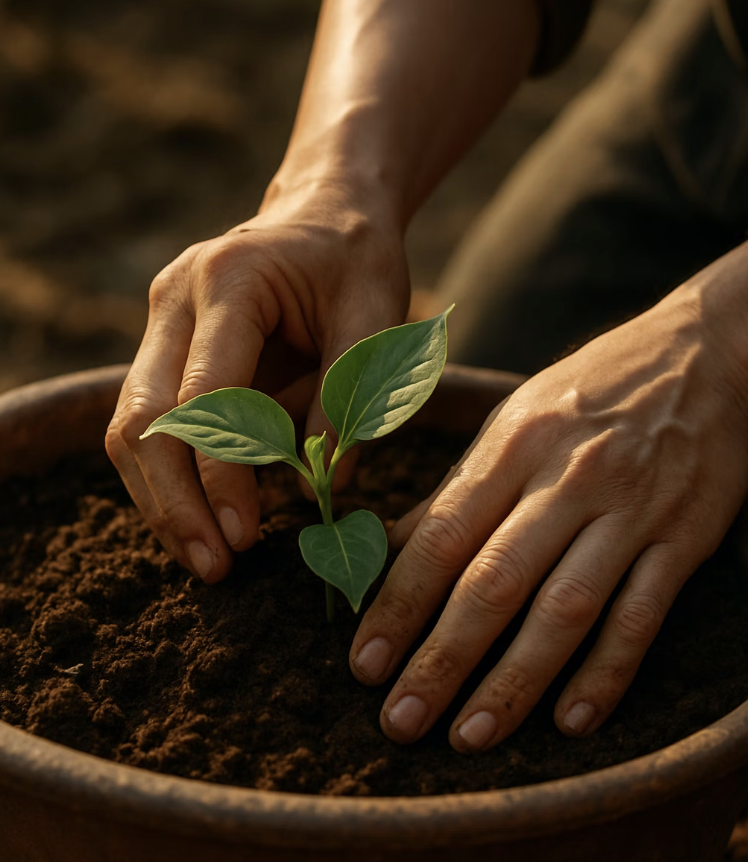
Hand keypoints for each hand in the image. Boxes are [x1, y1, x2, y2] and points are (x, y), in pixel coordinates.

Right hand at [106, 185, 408, 582]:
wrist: (324, 214)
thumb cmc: (356, 260)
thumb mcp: (376, 318)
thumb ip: (350, 398)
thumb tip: (322, 489)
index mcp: (228, 281)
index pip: (204, 397)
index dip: (220, 476)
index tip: (245, 535)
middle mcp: (174, 299)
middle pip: (143, 420)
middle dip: (174, 503)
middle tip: (214, 567)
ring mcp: (159, 322)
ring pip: (130, 428)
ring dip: (161, 500)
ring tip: (204, 557)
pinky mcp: (164, 348)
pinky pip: (149, 423)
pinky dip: (168, 476)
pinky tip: (199, 517)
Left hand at [349, 269, 747, 751]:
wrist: (704, 352)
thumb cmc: (589, 390)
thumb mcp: (514, 418)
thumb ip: (457, 487)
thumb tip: (389, 543)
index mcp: (514, 443)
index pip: (443, 535)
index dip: (399, 603)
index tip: (365, 662)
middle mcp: (568, 478)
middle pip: (495, 581)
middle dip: (442, 658)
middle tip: (398, 721)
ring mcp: (630, 510)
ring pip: (565, 608)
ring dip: (514, 680)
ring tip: (469, 736)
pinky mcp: (683, 537)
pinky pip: (641, 615)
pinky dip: (607, 672)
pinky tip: (571, 721)